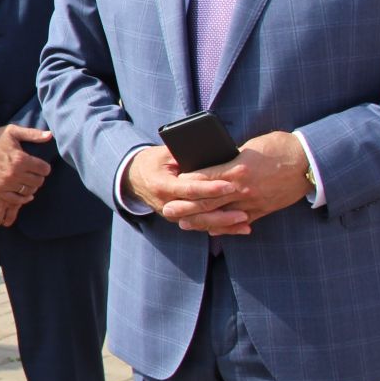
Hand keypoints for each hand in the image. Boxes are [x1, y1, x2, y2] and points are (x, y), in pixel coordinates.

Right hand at [0, 124, 52, 201]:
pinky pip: (16, 200)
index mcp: (21, 159)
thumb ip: (33, 134)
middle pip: (38, 182)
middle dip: (39, 177)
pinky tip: (24, 194)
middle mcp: (14, 173)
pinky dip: (23, 198)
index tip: (41, 166)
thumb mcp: (13, 131)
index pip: (44, 169)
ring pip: (29, 191)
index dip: (44, 167)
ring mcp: (5, 184)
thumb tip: (50, 135)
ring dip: (31, 187)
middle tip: (34, 174)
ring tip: (27, 181)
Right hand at [125, 144, 246, 233]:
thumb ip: (186, 155)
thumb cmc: (153, 162)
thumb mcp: (165, 154)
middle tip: (245, 209)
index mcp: (162, 185)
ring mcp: (172, 215)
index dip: (211, 188)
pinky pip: (201, 226)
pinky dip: (221, 228)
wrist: (134, 179)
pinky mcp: (179, 219)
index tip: (231, 185)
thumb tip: (214, 152)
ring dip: (224, 224)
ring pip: (201, 223)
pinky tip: (239, 228)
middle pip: (198, 211)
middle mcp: (166, 204)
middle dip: (222, 211)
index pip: (190, 189)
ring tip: (245, 221)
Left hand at [168, 132, 312, 230]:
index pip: (203, 178)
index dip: (186, 183)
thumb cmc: (281, 147)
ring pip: (222, 216)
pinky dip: (225, 227)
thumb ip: (232, 157)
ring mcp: (253, 202)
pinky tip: (212, 229)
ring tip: (184, 223)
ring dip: (201, 221)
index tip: (172, 184)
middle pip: (208, 201)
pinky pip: (240, 222)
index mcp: (237, 169)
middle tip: (167, 210)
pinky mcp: (263, 210)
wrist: (310, 162)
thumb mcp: (252, 146)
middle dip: (186, 207)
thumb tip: (215, 161)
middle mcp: (243, 189)